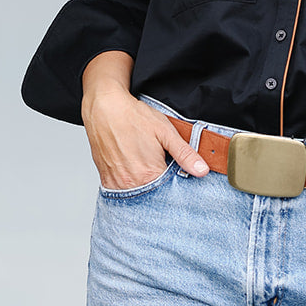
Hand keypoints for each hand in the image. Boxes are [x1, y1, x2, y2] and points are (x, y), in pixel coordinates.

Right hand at [81, 53, 208, 189]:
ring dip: (146, 188)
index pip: (171, 192)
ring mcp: (117, 184)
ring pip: (138, 197)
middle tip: (158, 165)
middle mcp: (132, 183)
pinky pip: (122, 193)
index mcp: (150, 174)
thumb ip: (185, 154)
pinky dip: (131, 186)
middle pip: (154, 196)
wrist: (104, 108)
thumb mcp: (165, 132)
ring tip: (145, 166)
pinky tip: (134, 171)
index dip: (176, 185)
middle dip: (161, 187)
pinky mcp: (106, 180)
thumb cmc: (133, 117)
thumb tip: (202, 170)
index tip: (176, 174)